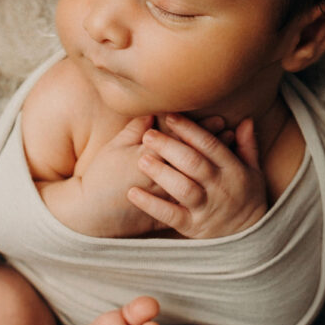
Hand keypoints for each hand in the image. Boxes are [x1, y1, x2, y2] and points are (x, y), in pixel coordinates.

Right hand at [41, 113, 229, 237]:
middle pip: (194, 158)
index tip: (221, 120)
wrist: (91, 214)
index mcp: (148, 157)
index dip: (202, 130)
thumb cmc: (100, 177)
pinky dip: (206, 190)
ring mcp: (165, 198)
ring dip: (214, 167)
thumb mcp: (114, 147)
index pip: (181, 139)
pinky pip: (190, 202)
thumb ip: (135, 128)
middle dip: (214, 144)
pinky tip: (216, 183)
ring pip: (197, 179)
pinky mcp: (165, 214)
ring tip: (230, 154)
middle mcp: (161, 177)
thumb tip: (153, 111)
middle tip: (232, 132)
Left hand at [127, 113, 266, 238]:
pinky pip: (170, 215)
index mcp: (233, 170)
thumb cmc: (247, 198)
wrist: (249, 237)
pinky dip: (151, 205)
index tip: (170, 117)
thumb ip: (247, 145)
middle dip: (170, 147)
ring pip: (183, 188)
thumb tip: (245, 120)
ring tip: (141, 160)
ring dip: (161, 173)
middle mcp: (220, 187)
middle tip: (148, 135)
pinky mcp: (192, 226)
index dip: (190, 130)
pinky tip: (133, 193)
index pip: (210, 145)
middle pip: (194, 163)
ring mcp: (205, 208)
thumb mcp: (253, 171)